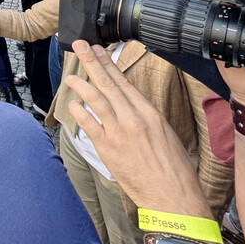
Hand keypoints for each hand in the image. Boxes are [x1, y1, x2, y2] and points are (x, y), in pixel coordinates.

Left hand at [63, 40, 212, 216]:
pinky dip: (79, 113)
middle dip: (92, 62)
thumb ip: (146, 118)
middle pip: (108, 84)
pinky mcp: (108, 150)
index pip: (124, 82)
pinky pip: (89, 126)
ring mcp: (119, 133)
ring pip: (96, 101)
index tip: (98, 50)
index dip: (108, 64)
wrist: (174, 198)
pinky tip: (72, 105)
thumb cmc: (174, 170)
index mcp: (150, 113)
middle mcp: (134, 119)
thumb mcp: (166, 134)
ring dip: (81, 85)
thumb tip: (130, 106)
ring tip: (70, 76)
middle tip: (79, 46)